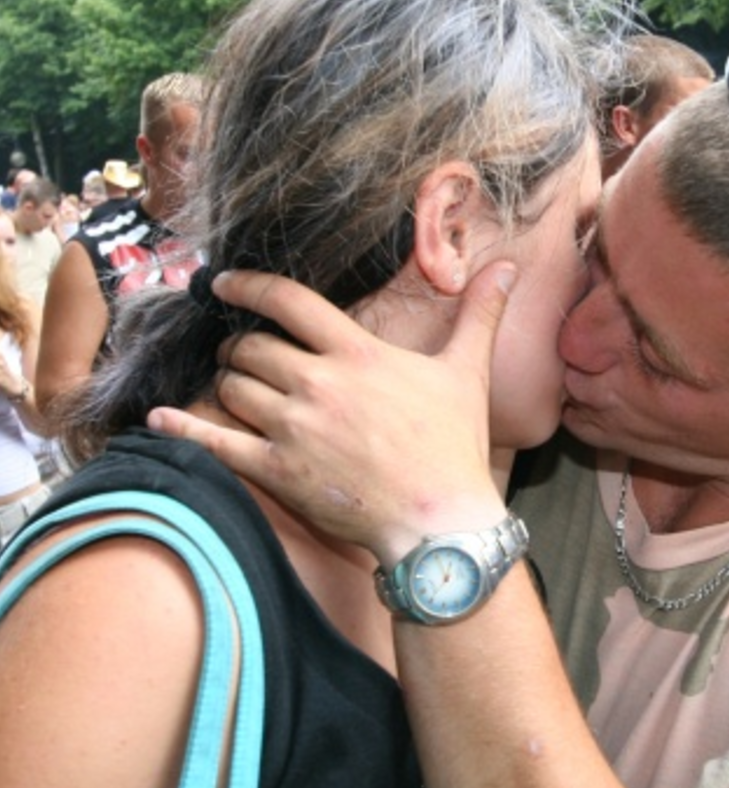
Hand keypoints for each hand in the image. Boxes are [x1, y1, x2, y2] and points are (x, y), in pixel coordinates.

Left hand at [148, 266, 515, 565]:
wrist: (438, 522)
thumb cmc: (454, 445)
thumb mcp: (467, 372)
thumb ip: (480, 314)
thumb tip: (509, 266)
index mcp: (356, 354)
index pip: (287, 301)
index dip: (248, 284)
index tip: (226, 281)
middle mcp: (316, 384)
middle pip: (250, 346)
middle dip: (240, 343)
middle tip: (242, 350)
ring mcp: (291, 429)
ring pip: (232, 388)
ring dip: (228, 383)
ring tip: (236, 386)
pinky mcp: (276, 472)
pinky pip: (214, 442)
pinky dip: (183, 427)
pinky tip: (160, 416)